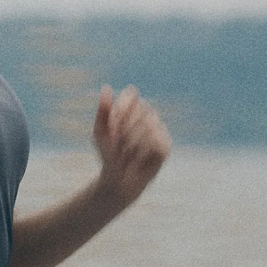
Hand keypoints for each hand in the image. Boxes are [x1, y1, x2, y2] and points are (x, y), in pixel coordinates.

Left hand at [92, 84, 171, 204]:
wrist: (118, 179)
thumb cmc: (107, 153)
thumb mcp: (100, 132)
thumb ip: (103, 110)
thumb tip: (106, 87)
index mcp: (130, 108)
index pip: (131, 96)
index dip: (121, 110)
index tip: (113, 123)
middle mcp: (146, 115)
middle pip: (140, 110)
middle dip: (125, 129)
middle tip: (118, 145)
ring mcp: (158, 129)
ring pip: (148, 126)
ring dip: (133, 142)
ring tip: (127, 154)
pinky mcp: (166, 144)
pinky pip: (156, 142)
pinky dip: (145, 152)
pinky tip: (140, 159)